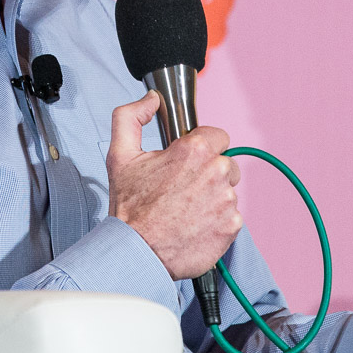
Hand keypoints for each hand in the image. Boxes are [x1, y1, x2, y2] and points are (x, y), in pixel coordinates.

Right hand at [106, 91, 242, 279]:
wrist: (135, 252)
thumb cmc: (129, 207)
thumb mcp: (120, 155)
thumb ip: (131, 117)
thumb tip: (151, 100)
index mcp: (194, 150)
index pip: (217, 136)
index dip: (201, 147)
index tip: (187, 162)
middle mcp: (216, 171)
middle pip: (226, 163)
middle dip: (208, 172)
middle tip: (183, 188)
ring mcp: (227, 200)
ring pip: (228, 190)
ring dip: (213, 197)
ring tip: (186, 209)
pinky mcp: (232, 226)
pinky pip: (232, 216)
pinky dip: (217, 221)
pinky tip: (194, 225)